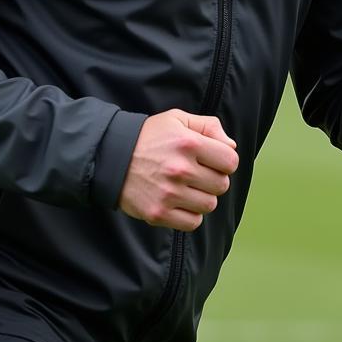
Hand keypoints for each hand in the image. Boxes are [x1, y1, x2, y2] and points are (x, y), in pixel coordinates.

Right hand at [119, 109, 238, 231]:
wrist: (110, 156)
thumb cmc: (149, 136)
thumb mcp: (177, 119)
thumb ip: (209, 126)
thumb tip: (231, 147)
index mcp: (188, 143)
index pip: (230, 161)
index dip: (224, 161)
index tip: (212, 160)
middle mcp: (180, 169)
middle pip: (221, 185)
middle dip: (213, 179)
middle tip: (196, 173)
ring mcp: (169, 194)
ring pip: (209, 205)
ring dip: (202, 197)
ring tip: (186, 187)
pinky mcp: (159, 214)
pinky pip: (193, 223)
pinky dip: (190, 214)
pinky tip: (179, 202)